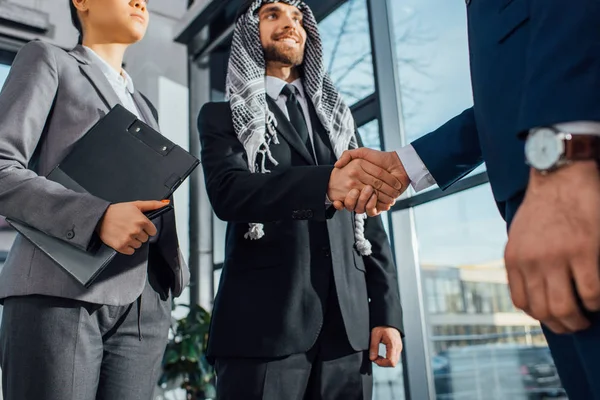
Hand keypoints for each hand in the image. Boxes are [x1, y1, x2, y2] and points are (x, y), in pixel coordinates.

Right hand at [96, 200, 168, 254]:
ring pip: (139, 245)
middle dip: (140, 234)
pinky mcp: (121, 246)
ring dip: (133, 241)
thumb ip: (152, 205)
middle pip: (145, 238)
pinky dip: (127, 247)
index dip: (147, 228)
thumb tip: (165, 204)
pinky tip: (122, 239)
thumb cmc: (117, 211)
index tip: (140, 226)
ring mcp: (128, 239)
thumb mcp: (136, 205)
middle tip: (130, 228)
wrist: (99, 217)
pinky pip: (131, 251)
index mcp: (141, 221)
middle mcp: (136, 230)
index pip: (153, 231)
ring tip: (125, 233)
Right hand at [333, 148, 409, 214]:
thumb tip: (336, 165)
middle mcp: (361, 193)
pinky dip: (373, 206)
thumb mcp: (362, 153)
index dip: (344, 193)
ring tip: (371, 191)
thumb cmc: (380, 158)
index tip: (348, 188)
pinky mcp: (379, 206)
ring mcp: (370, 200)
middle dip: (356, 197)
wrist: (398, 165)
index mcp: (355, 183)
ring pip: (360, 208)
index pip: (346, 192)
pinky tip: (376, 197)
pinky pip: (372, 211)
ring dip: (365, 201)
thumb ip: (348, 155)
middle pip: (352, 202)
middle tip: (360, 189)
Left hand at [369, 326, 402, 367]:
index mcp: (393, 344)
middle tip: (375, 358)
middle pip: (393, 363)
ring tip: (378, 356)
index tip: (374, 359)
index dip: (382, 363)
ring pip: (394, 362)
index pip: (391, 362)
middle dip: (383, 363)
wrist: (388, 319)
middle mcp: (398, 347)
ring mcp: (399, 348)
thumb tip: (372, 358)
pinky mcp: (398, 348)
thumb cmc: (382, 325)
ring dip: (385, 362)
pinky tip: (382, 355)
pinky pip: (394, 358)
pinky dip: (387, 359)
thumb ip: (373, 347)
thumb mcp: (375, 334)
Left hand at [505, 161, 599, 333]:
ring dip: (579, 320)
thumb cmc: (542, 204)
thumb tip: (534, 288)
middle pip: (544, 312)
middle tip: (575, 323)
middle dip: (562, 325)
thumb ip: (524, 261)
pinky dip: (596, 302)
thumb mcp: (519, 235)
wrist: (558, 173)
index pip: (522, 302)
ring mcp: (556, 257)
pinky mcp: (584, 251)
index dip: (541, 315)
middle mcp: (531, 261)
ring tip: (587, 316)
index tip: (553, 316)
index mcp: (514, 258)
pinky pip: (591, 292)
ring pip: (566, 308)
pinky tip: (597, 298)